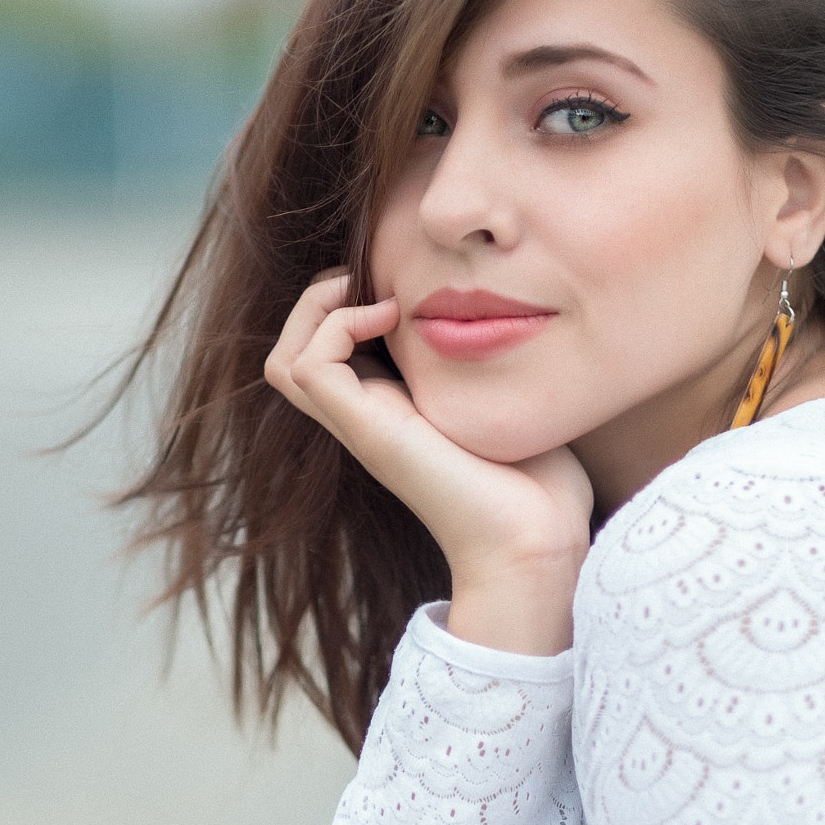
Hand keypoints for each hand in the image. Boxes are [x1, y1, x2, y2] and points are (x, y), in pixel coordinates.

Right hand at [264, 272, 591, 655]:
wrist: (535, 542)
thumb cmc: (540, 485)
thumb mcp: (510, 404)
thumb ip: (494, 366)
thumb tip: (511, 319)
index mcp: (395, 413)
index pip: (331, 355)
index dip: (348, 307)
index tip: (403, 286)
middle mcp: (368, 420)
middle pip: (291, 357)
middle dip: (318, 303)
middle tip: (372, 282)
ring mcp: (363, 428)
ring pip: (284, 362)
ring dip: (317, 311)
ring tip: (376, 298)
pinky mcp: (369, 431)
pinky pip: (307, 367)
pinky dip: (335, 326)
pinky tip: (390, 318)